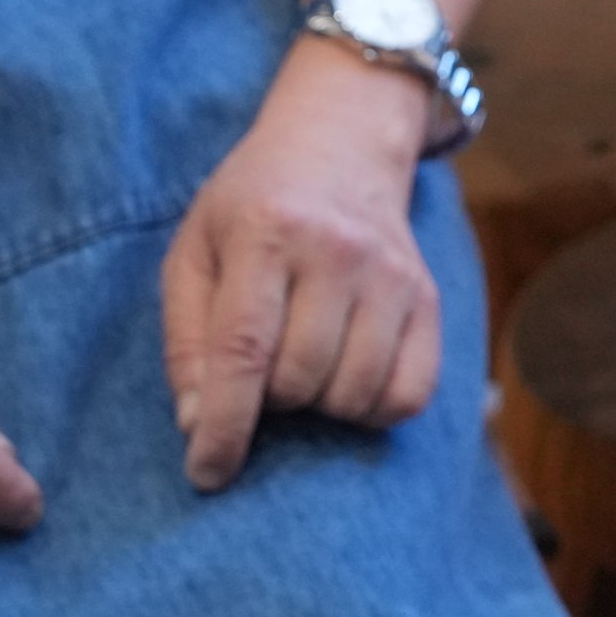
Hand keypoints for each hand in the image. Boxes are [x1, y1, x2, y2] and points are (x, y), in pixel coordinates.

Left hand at [161, 41, 441, 488]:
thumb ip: (186, 338)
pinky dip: (373, 409)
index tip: (205, 473)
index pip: (244, 350)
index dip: (223, 425)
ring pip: (354, 395)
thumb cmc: (251, 204)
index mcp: (266, 232)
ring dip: (318, 405)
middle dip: (268, 399)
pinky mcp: (428, 298)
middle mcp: (337, 251)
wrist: (339, 142)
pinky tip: (346, 378)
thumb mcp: (194, 249)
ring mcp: (392, 275)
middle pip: (300, 380)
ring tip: (301, 365)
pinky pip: (409, 395)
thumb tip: (197, 425)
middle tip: (259, 368)